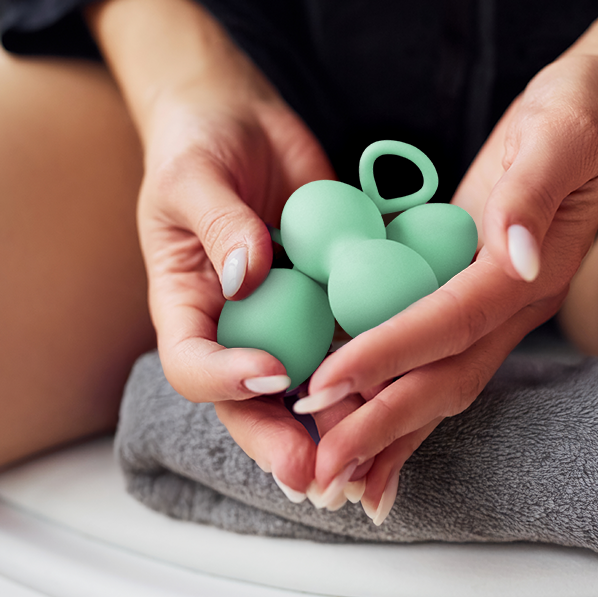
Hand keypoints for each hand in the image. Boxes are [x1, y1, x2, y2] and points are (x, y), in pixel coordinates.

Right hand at [89, 0, 344, 494]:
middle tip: (316, 476)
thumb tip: (247, 272)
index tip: (271, 373)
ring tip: (370, 452)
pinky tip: (410, 385)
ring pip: (307, 388)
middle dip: (281, 442)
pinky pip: (354, 338)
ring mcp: (287, 317)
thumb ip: (219, 222)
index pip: (192, 364)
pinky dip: (379, 366)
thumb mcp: (196, 174)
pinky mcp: (331, 298)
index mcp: (187, 304)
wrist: (239, 120)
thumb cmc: (199, 144)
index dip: (225, 380)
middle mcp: (237, 325)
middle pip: (250, 404)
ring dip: (336, 424)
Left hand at [285, 51, 597, 522]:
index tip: (329, 384)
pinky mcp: (473, 298)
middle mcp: (511, 305)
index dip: (388, 354)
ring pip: (438, 386)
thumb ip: (532, 193)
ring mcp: (493, 308)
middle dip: (378, 425)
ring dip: (386, 436)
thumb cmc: (584, 113)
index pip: (449, 322)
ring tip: (333, 482)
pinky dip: (398, 402)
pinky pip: (433, 361)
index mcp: (527, 272)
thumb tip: (510, 254)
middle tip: (319, 469)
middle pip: (443, 380)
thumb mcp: (562, 133)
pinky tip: (358, 429)